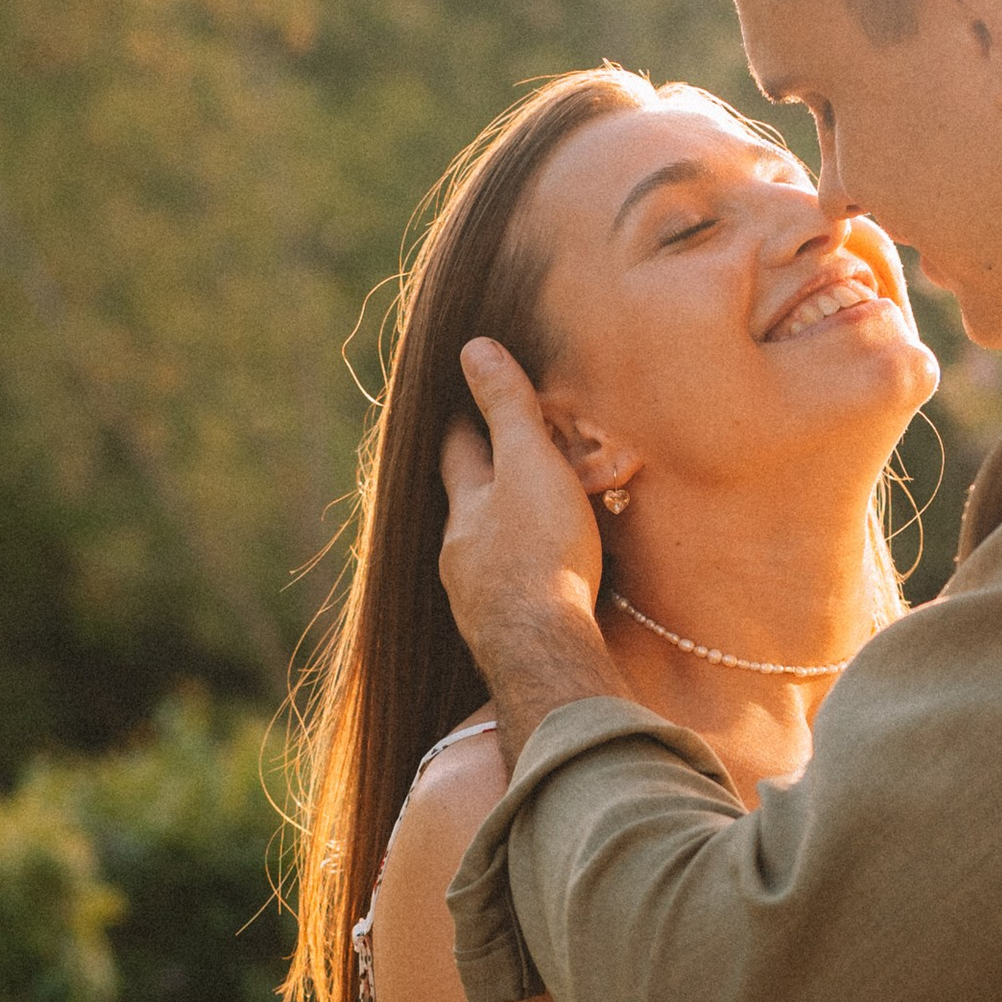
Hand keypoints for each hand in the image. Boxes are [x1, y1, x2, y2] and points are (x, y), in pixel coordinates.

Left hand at [438, 340, 619, 757]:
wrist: (543, 653)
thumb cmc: (539, 553)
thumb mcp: (529, 465)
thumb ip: (507, 409)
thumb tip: (473, 348)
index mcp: (465, 507)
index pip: (457, 452)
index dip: (464, 424)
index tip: (466, 404)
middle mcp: (459, 553)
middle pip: (470, 507)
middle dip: (486, 486)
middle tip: (507, 468)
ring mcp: (474, 599)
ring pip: (486, 553)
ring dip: (505, 537)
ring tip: (531, 529)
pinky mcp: (500, 637)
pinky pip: (509, 594)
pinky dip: (523, 578)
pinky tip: (542, 588)